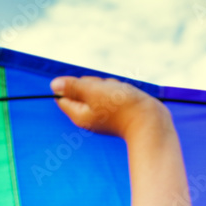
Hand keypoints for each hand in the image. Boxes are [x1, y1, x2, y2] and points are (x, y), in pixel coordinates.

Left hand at [51, 76, 168, 140]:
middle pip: (82, 90)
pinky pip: (112, 94)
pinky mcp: (115, 111)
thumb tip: (54, 85)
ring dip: (109, 86)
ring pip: (99, 90)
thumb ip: (73, 87)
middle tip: (107, 92)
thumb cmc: (122, 106)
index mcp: (78, 115)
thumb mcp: (93, 91)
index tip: (89, 88)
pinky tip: (127, 96)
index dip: (75, 86)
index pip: (64, 96)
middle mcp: (88, 117)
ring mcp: (102, 114)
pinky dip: (118, 91)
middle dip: (95, 84)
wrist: (151, 121)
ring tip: (120, 95)